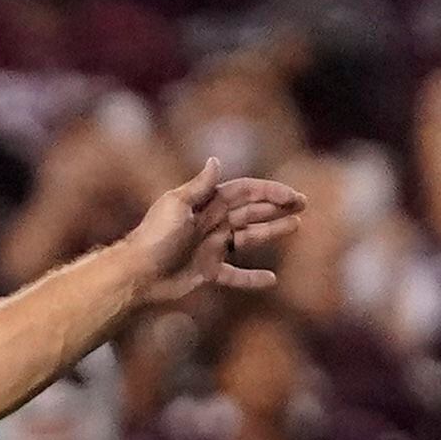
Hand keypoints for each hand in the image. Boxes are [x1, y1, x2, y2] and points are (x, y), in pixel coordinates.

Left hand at [124, 160, 306, 307]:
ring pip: (248, 238)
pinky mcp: (206, 272)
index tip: (293, 197)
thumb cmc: (155, 237)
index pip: (246, 192)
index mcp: (207, 204)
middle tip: (303, 206)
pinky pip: (234, 275)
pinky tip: (271, 279)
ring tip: (296, 226)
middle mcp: (212, 223)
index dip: (270, 192)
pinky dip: (251, 279)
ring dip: (271, 232)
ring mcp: (210, 248)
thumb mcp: (177, 206)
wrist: (136, 274)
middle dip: (277, 207)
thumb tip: (215, 160)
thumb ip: (200, 187)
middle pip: (251, 212)